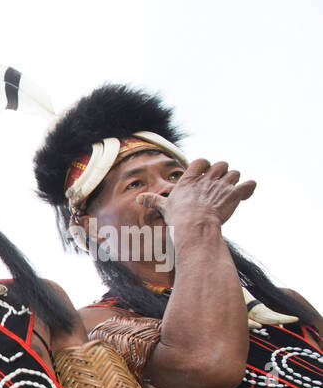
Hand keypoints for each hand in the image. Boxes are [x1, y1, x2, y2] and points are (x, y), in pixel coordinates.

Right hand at [138, 158, 255, 227]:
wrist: (195, 225)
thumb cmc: (178, 217)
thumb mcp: (164, 207)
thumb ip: (153, 200)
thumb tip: (139, 198)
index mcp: (191, 179)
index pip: (202, 162)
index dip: (205, 166)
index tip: (204, 175)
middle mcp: (208, 179)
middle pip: (222, 164)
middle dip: (222, 172)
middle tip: (219, 185)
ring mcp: (223, 185)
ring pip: (235, 173)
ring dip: (234, 180)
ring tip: (229, 191)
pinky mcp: (235, 194)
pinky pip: (249, 184)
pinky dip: (249, 188)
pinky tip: (245, 193)